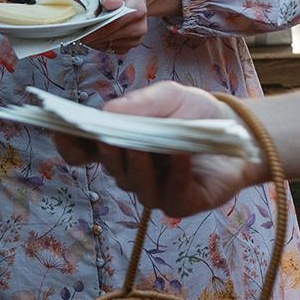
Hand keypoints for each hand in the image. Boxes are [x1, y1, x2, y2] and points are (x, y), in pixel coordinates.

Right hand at [53, 82, 263, 213]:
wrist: (239, 131)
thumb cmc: (194, 113)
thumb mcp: (167, 96)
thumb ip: (140, 103)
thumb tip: (107, 112)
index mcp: (119, 144)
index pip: (83, 151)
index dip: (68, 144)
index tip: (61, 130)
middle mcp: (130, 170)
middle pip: (108, 166)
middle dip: (109, 151)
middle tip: (111, 135)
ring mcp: (154, 190)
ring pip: (134, 183)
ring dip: (137, 165)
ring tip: (144, 146)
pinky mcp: (180, 204)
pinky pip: (171, 193)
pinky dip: (174, 173)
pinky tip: (180, 154)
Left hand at [90, 0, 185, 51]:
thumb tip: (111, 4)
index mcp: (137, 8)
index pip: (117, 23)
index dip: (100, 28)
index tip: (84, 28)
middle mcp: (140, 25)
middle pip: (115, 36)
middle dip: (95, 35)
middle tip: (80, 30)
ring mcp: (136, 36)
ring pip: (113, 45)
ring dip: (97, 40)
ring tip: (86, 30)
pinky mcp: (130, 43)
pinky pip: (113, 50)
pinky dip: (101, 44)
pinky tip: (95, 35)